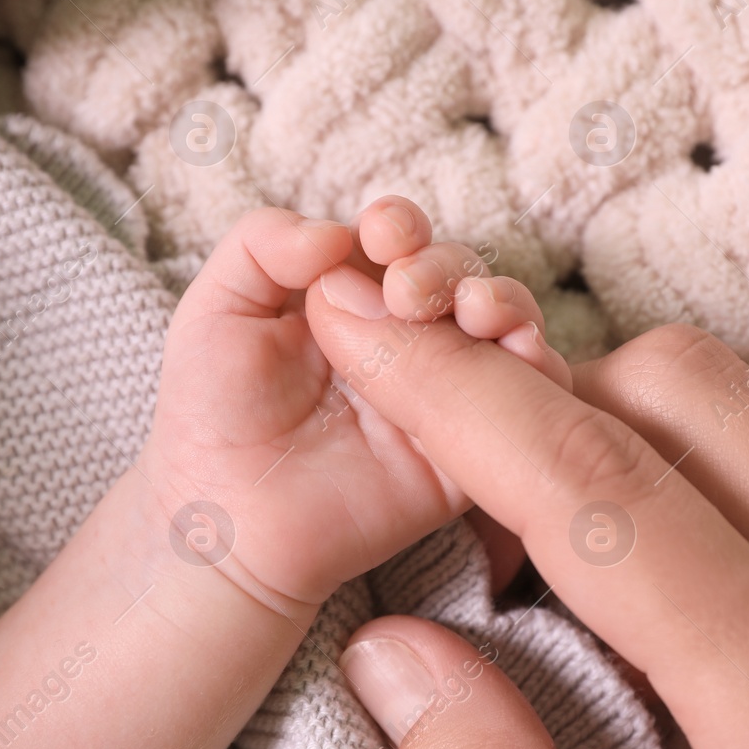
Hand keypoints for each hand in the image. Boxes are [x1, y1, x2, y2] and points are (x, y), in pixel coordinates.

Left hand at [135, 195, 557, 610]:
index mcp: (349, 295)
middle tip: (407, 292)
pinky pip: (525, 401)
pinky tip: (517, 351)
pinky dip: (537, 366)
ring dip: (500, 301)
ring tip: (472, 313)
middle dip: (444, 265)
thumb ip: (262, 246)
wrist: (227, 520)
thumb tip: (341, 231)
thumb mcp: (214, 311)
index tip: (381, 237)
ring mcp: (441, 390)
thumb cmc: (211, 415)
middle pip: (456, 274)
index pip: (397, 241)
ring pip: (502, 324)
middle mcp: (404, 336)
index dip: (399, 227)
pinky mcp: (467, 448)